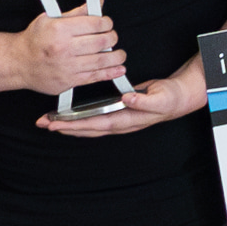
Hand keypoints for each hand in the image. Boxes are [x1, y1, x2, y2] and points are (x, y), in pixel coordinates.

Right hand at [10, 8, 119, 97]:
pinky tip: (118, 69)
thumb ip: (77, 12)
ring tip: (119, 54)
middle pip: (101, 42)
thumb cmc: (34, 40)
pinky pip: (94, 77)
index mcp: (60, 29)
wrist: (18, 62)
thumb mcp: (51, 18)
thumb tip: (97, 1)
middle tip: (112, 37)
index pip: (95, 24)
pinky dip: (109, 73)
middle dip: (112, 38)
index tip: (107, 24)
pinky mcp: (69, 81)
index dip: (107, 23)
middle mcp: (64, 48)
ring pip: (101, 61)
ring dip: (116, 57)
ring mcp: (67, 66)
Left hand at [42, 53, 206, 134]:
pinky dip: (81, 119)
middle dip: (65, 127)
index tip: (57, 124)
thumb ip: (144, 100)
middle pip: (88, 129)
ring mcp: (120, 119)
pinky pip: (96, 118)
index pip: (96, 124)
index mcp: (128, 120)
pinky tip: (72, 116)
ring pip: (90, 125)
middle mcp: (121, 123)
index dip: (75, 125)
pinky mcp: (120, 112)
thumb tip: (126, 100)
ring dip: (70, 125)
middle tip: (43, 124)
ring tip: (51, 122)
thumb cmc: (173, 98)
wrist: (183, 96)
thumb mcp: (161, 97)